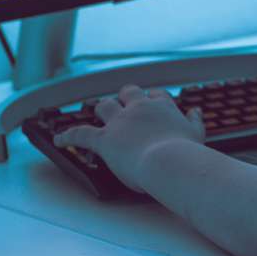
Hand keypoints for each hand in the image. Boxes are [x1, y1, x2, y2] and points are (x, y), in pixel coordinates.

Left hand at [55, 85, 204, 191]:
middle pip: (128, 93)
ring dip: (101, 109)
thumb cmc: (187, 153)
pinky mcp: (105, 139)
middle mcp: (139, 109)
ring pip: (105, 106)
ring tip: (97, 113)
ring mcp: (120, 123)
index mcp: (162, 108)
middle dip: (124, 97)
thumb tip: (195, 112)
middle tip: (123, 103)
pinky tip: (59, 139)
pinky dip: (68, 136)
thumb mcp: (197, 134)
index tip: (152, 103)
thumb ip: (194, 121)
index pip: (155, 95)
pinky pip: (81, 133)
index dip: (151, 99)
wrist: (172, 162)